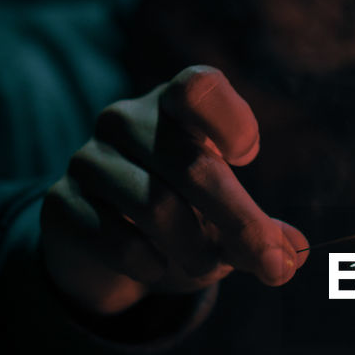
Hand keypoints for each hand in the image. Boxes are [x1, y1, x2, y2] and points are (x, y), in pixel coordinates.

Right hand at [40, 65, 307, 315]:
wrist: (105, 245)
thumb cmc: (184, 216)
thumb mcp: (227, 222)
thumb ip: (262, 235)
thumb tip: (293, 254)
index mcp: (176, 106)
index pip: (198, 87)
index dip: (230, 119)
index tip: (247, 157)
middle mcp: (127, 120)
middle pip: (191, 165)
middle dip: (240, 222)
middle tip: (272, 264)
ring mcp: (89, 159)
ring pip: (155, 206)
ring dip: (195, 250)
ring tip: (206, 266)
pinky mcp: (61, 203)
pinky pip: (116, 240)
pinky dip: (150, 264)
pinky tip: (156, 267)